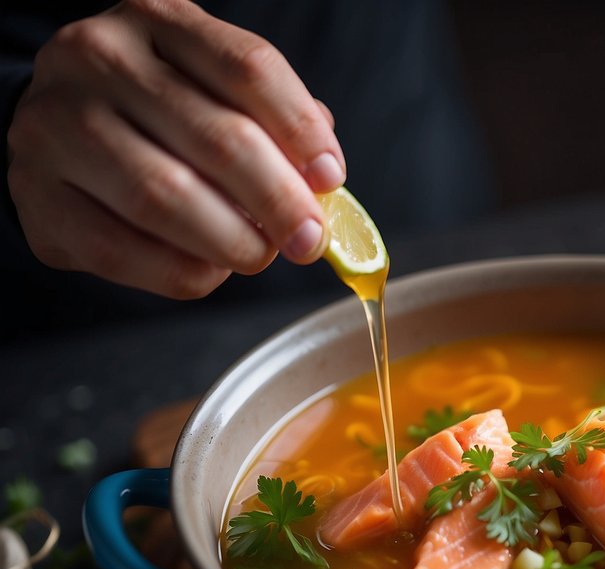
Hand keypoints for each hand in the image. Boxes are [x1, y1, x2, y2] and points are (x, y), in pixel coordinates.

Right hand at [6, 0, 344, 298]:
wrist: (57, 130)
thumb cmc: (156, 115)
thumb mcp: (213, 89)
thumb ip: (272, 122)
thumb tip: (322, 178)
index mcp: (157, 21)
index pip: (248, 68)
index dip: (302, 130)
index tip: (330, 178)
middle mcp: (98, 60)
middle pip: (218, 139)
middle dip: (279, 202)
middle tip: (308, 239)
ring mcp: (56, 125)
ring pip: (167, 197)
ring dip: (233, 242)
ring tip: (260, 254)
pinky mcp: (37, 196)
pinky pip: (125, 250)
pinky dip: (183, 271)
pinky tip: (209, 269)